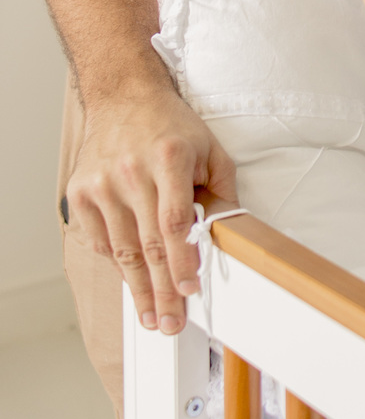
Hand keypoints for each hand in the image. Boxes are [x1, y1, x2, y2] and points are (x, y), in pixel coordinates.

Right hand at [66, 78, 237, 334]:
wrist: (123, 97)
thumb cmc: (172, 126)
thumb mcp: (210, 149)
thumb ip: (221, 191)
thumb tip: (230, 234)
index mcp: (169, 157)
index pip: (174, 221)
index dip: (182, 261)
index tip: (191, 290)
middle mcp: (131, 171)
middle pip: (148, 244)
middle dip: (162, 290)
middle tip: (172, 322)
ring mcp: (102, 183)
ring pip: (122, 249)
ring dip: (138, 288)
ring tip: (153, 315)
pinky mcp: (81, 192)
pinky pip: (100, 241)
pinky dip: (118, 264)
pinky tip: (133, 283)